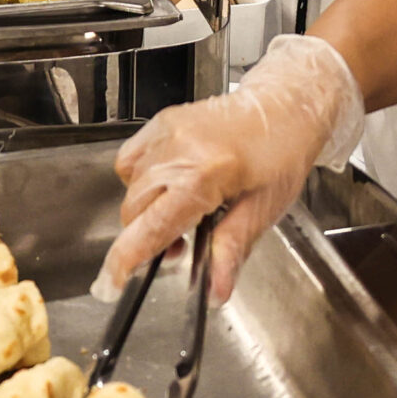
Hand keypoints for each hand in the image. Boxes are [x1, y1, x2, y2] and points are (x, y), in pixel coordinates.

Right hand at [92, 35, 364, 303]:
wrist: (285, 106)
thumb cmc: (283, 154)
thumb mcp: (264, 209)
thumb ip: (232, 249)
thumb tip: (216, 290)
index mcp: (206, 174)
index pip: (153, 226)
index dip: (127, 259)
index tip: (111, 284)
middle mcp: (178, 149)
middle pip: (134, 209)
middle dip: (146, 237)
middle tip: (180, 248)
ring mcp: (166, 131)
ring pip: (130, 186)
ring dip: (145, 210)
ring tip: (180, 213)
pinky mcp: (162, 121)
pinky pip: (132, 160)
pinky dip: (141, 181)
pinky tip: (168, 186)